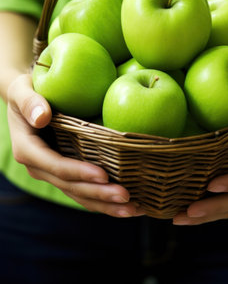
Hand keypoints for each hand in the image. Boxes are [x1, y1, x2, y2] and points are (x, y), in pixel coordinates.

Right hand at [7, 74, 143, 217]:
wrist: (27, 100)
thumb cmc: (26, 89)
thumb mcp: (22, 90)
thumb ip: (30, 102)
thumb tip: (43, 116)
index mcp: (28, 149)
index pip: (56, 166)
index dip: (79, 172)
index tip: (104, 175)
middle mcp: (40, 167)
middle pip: (71, 186)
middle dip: (99, 194)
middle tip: (126, 197)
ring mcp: (53, 173)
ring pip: (80, 195)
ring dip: (106, 205)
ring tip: (134, 209)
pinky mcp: (66, 173)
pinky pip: (85, 190)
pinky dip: (105, 200)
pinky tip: (129, 205)